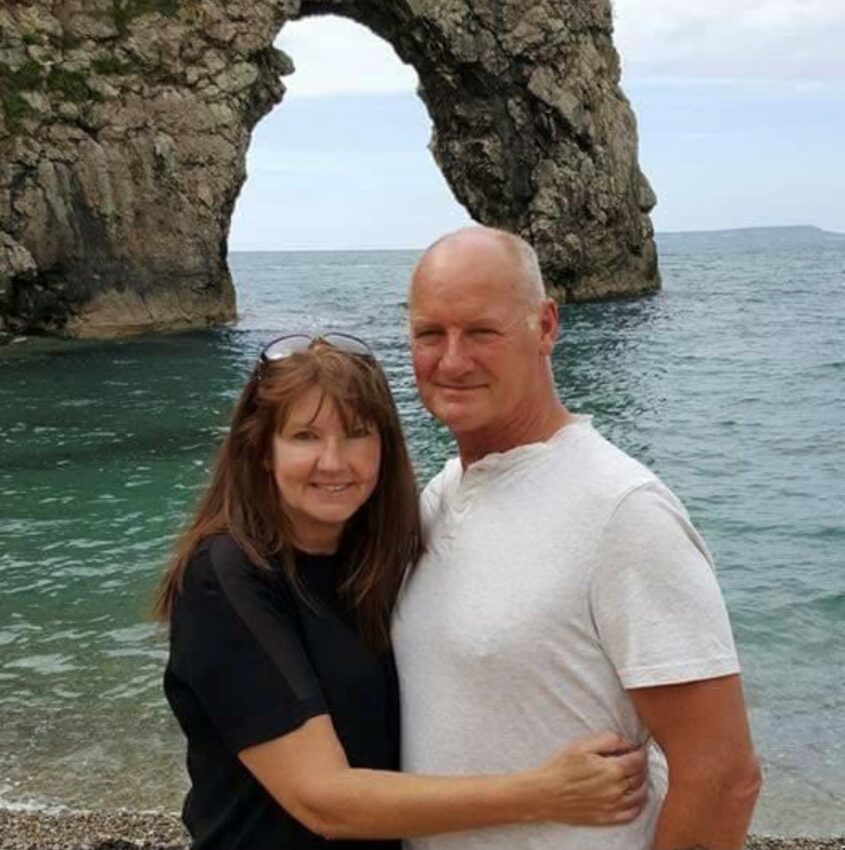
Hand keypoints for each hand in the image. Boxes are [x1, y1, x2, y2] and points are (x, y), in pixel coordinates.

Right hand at [531, 731, 647, 825]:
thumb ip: (608, 740)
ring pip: (640, 795)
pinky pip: (632, 813)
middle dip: (641, 766)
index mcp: (612, 769)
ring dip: (642, 783)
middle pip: (640, 776)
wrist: (545, 793)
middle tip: (636, 759)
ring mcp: (613, 806)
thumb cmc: (561, 766)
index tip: (637, 748)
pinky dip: (638, 804)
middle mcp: (617, 789)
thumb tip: (628, 743)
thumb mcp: (582, 744)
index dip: (640, 752)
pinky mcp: (607, 818)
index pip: (638, 760)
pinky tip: (634, 796)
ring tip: (637, 775)